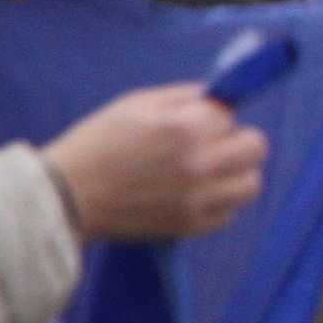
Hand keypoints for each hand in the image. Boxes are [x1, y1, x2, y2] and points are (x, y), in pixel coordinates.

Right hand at [42, 85, 266, 241]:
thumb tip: (219, 96)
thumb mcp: (136, 104)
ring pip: (251, 184)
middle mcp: (199, 164)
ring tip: (208, 172)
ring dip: (236, 174)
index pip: (231, 115)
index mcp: (186, 128)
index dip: (213, 116)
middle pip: (256, 147)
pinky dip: (218, 204)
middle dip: (237, 141)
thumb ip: (184, 96)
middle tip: (212, 145)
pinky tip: (193, 195)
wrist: (66, 197)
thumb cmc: (97, 144)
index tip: (196, 122)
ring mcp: (197, 199)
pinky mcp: (189, 227)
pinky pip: (229, 214)